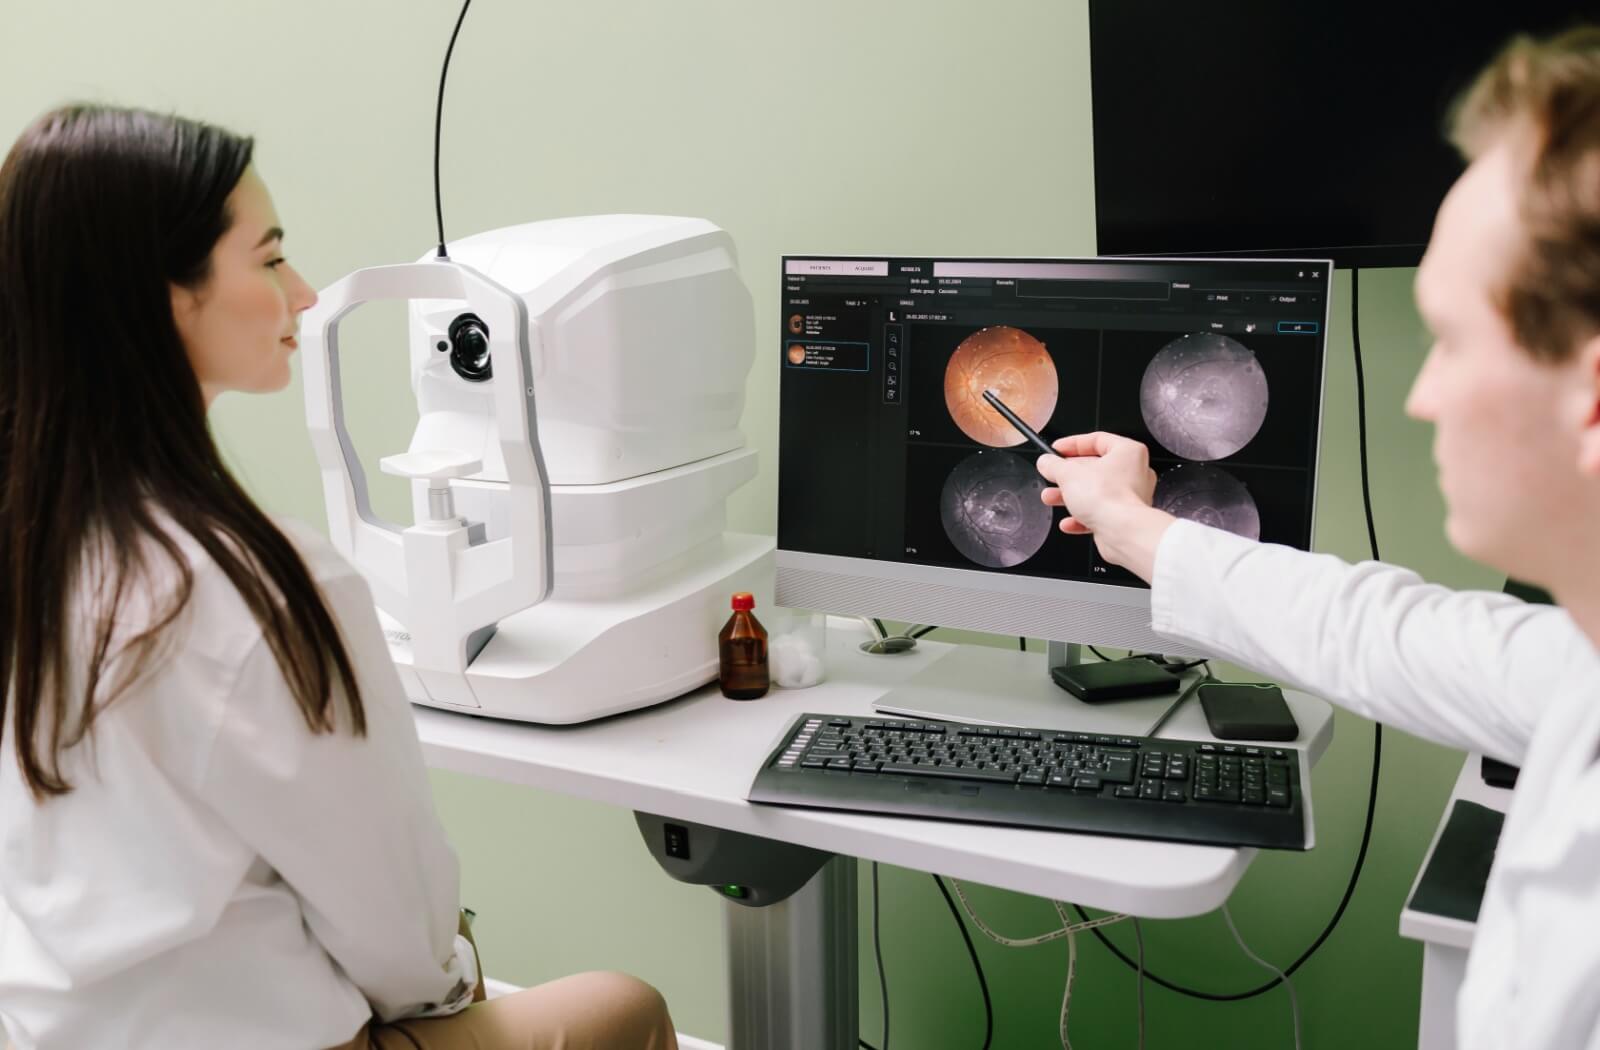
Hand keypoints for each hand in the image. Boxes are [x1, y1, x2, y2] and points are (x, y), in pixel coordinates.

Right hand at [1035, 432, 1173, 580]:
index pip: (1097, 440)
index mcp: (1127, 452)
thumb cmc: (1107, 497)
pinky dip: (1082, 517)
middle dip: (1067, 475)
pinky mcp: (1124, 518)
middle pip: (1094, 468)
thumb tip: (1046, 462)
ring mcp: (1130, 497)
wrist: (1122, 531)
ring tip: (1050, 498)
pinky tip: (1068, 522)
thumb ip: (1054, 465)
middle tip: (1051, 475)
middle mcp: (1134, 473)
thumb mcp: (1068, 474)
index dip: (1072, 444)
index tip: (1056, 450)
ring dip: (1070, 496)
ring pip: (1095, 492)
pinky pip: (1100, 513)